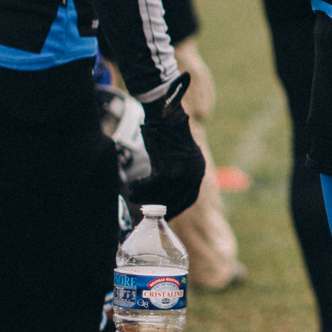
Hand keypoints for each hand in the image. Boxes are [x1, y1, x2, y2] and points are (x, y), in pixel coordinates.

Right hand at [134, 75, 205, 216]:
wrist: (165, 116)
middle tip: (144, 211)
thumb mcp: (176, 157)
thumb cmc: (166, 134)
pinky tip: (132, 186)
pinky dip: (140, 187)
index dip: (177, 208)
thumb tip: (162, 195)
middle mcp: (194, 173)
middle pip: (175, 199)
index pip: (190, 198)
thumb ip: (175, 175)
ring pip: (161, 193)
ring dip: (145, 197)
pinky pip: (151, 185)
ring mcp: (183, 172)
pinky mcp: (169, 168)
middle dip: (159, 207)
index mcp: (198, 170)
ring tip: (133, 196)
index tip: (165, 215)